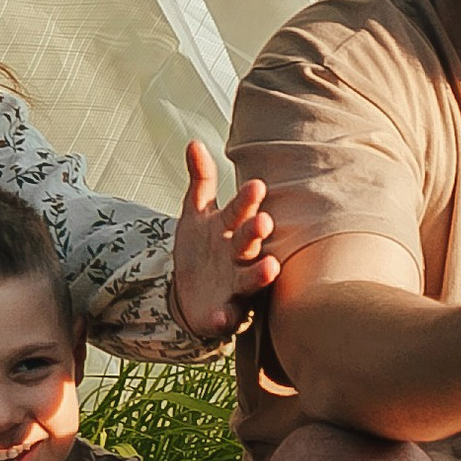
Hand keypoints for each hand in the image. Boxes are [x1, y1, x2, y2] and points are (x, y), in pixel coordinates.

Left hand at [171, 141, 280, 338]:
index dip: (247, 201)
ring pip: (250, 279)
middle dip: (256, 233)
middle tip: (264, 222)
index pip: (240, 212)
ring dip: (259, 273)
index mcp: (231, 230)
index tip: (256, 186)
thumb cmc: (202, 249)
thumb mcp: (195, 214)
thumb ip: (200, 181)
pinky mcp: (225, 313)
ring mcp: (234, 286)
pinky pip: (228, 317)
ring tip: (270, 266)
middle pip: (248, 243)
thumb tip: (194, 142)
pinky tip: (222, 316)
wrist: (190, 294)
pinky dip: (225, 317)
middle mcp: (239, 256)